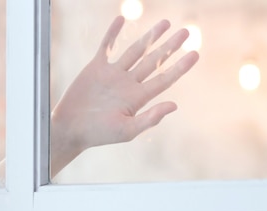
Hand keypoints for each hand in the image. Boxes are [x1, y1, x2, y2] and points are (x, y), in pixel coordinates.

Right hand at [50, 16, 198, 173]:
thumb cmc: (99, 134)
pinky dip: (113, 33)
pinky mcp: (96, 68)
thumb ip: (150, 118)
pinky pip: (107, 46)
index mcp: (138, 98)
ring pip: (136, 50)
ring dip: (150, 37)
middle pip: (154, 61)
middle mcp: (129, 84)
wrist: (71, 129)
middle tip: (186, 32)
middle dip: (170, 46)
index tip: (195, 54)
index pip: (164, 79)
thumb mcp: (127, 130)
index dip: (180, 67)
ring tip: (165, 23)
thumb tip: (174, 105)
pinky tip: (122, 19)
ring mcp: (113, 74)